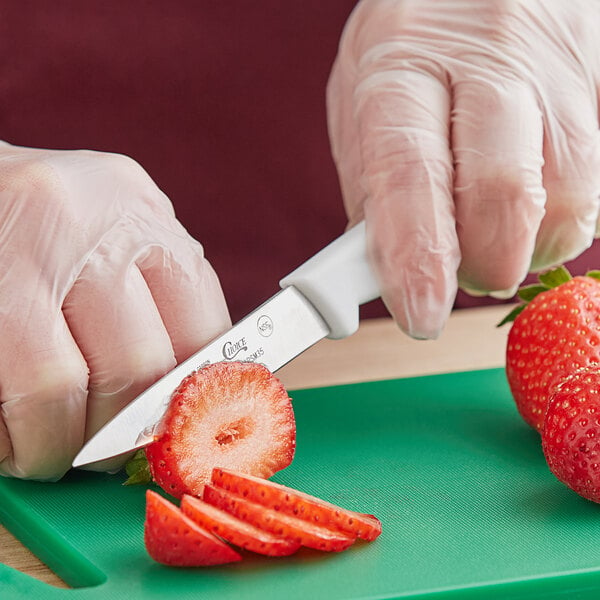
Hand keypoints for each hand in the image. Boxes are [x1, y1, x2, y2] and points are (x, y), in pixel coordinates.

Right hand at [0, 142, 230, 479]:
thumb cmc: (29, 226)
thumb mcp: (101, 236)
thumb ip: (142, 298)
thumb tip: (182, 400)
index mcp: (140, 212)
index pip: (203, 331)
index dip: (192, 400)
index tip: (175, 431)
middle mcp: (93, 224)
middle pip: (140, 370)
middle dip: (117, 436)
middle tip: (97, 451)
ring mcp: (28, 254)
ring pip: (64, 394)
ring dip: (54, 445)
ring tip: (40, 446)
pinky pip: (11, 396)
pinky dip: (10, 438)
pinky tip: (9, 432)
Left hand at [328, 0, 599, 337]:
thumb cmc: (410, 49)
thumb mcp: (363, 103)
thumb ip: (373, 188)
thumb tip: (385, 270)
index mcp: (403, 65)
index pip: (411, 175)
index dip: (418, 258)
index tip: (420, 315)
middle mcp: (488, 61)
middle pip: (504, 193)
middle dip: (485, 263)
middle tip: (464, 271)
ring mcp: (558, 71)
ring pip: (568, 199)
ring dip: (526, 245)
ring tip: (493, 227)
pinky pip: (595, 184)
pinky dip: (558, 215)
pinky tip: (528, 196)